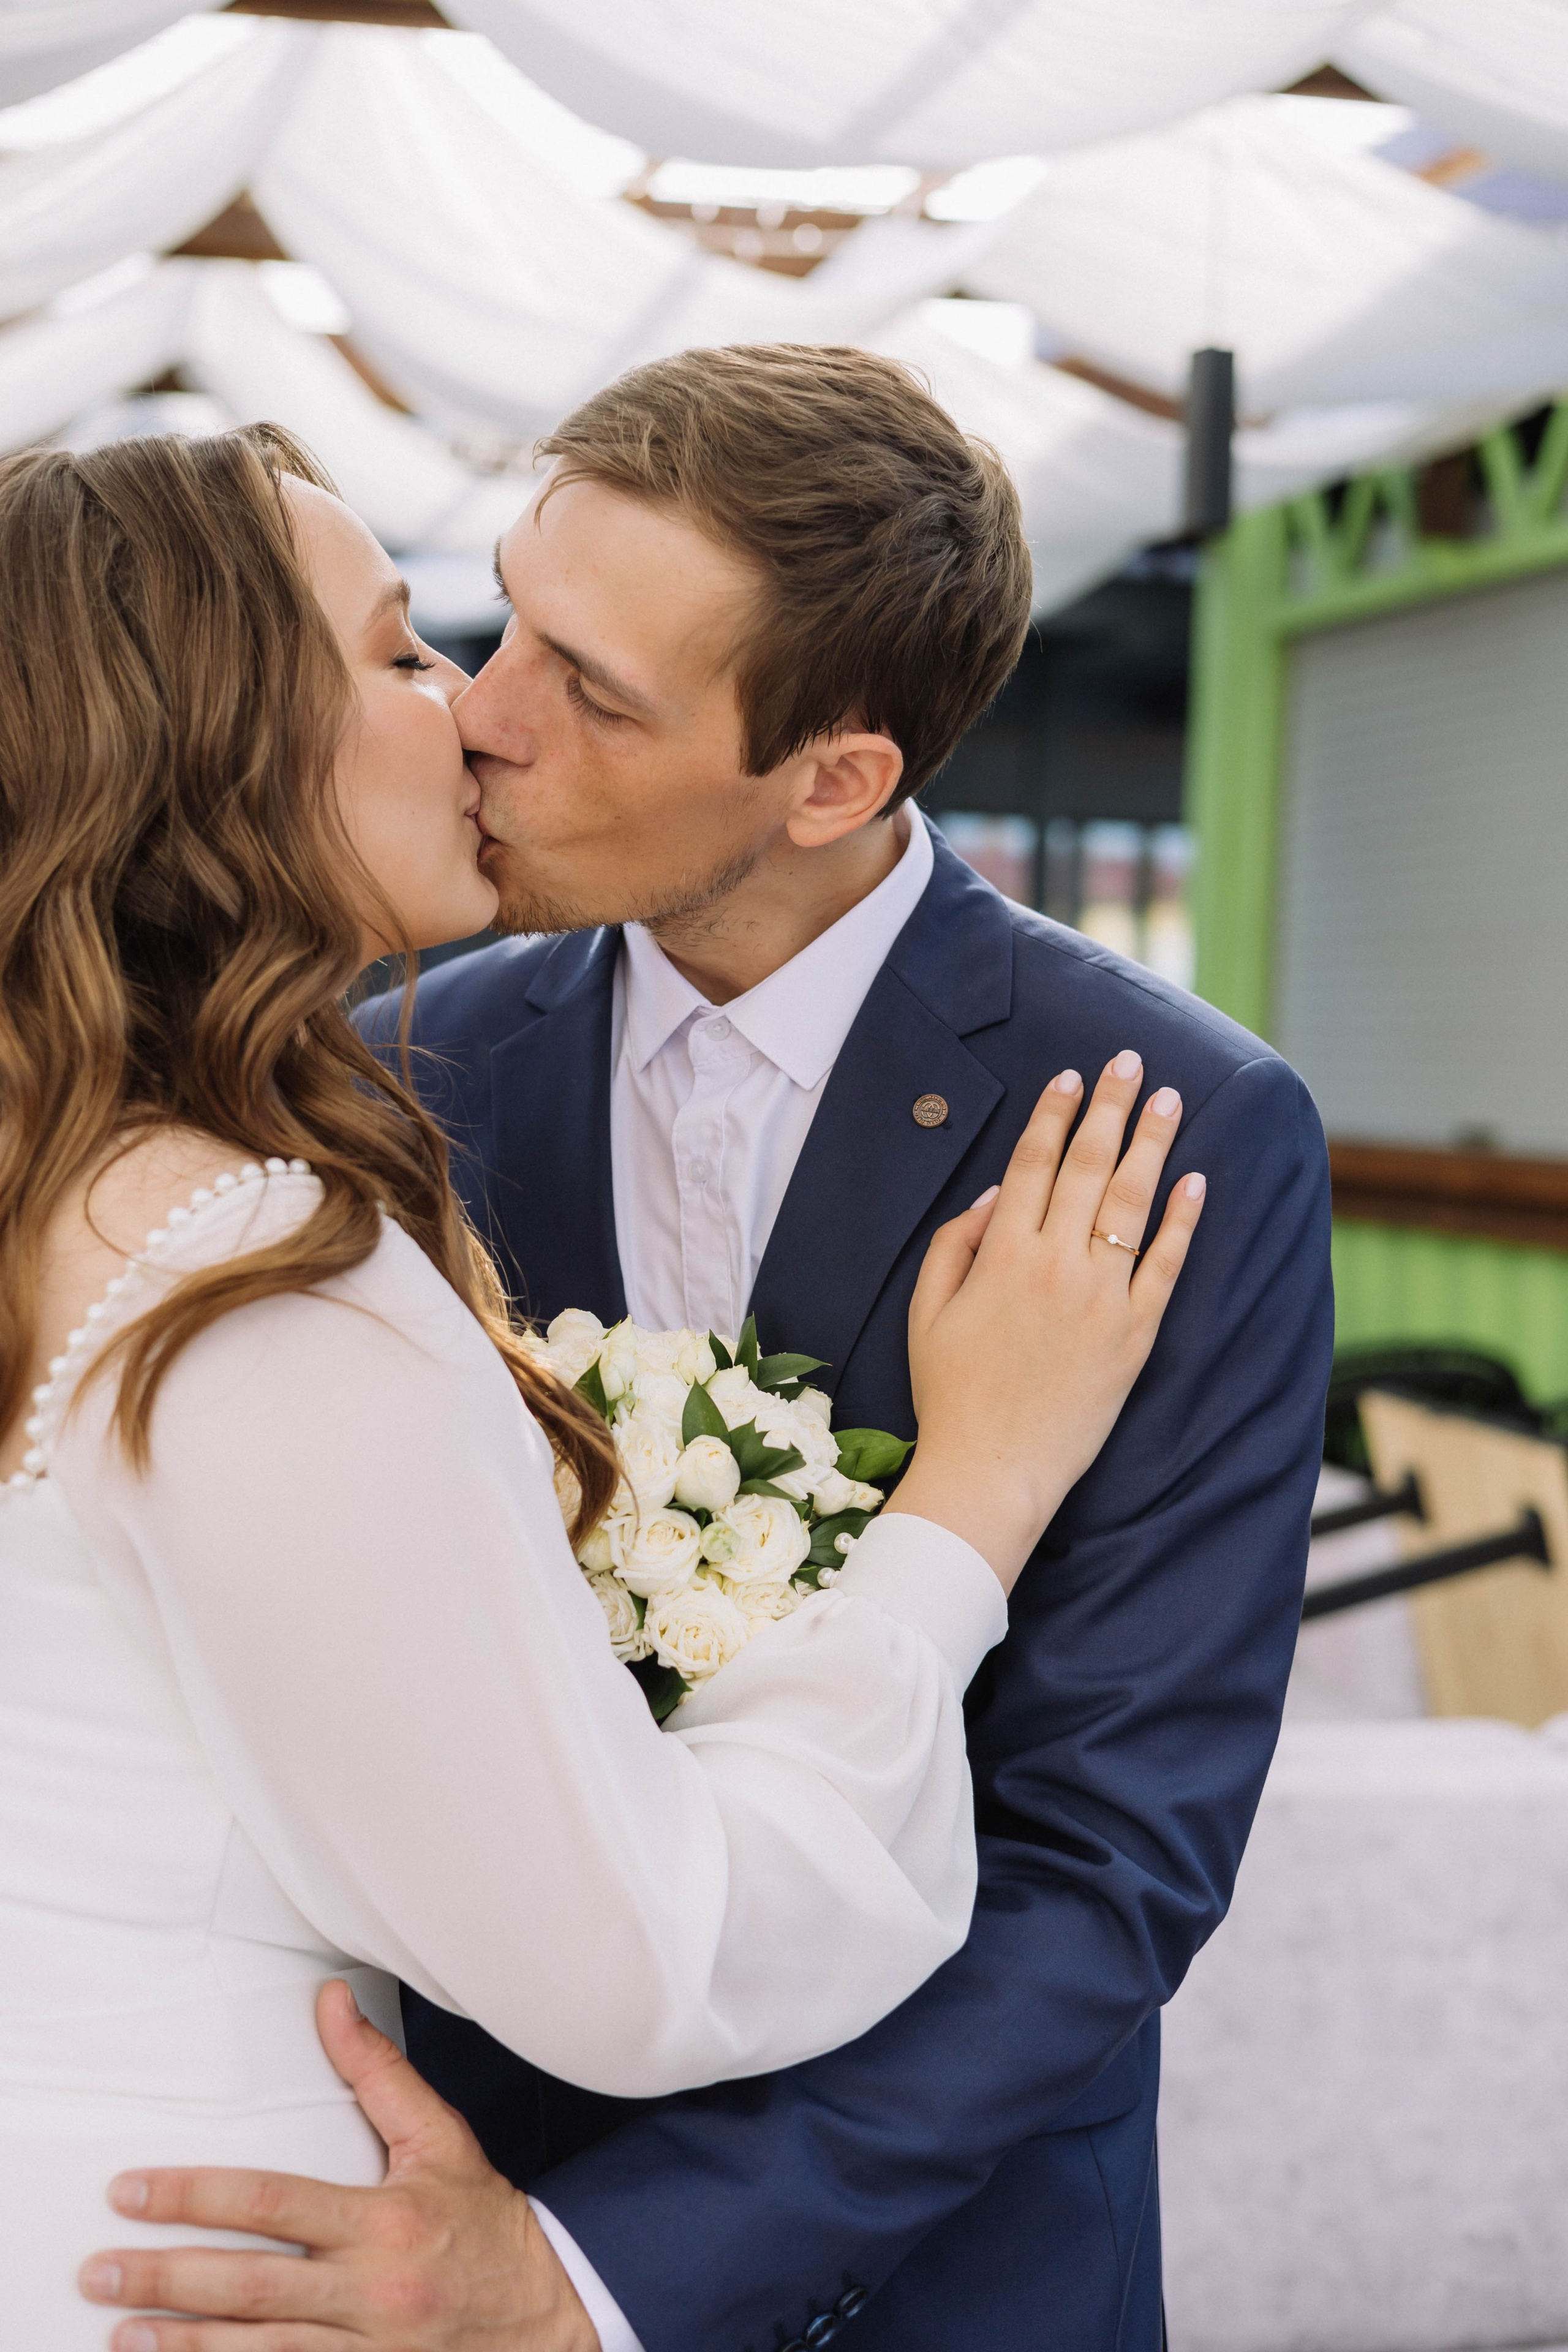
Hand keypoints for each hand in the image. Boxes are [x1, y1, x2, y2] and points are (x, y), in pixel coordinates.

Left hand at [78, 1981, 598, 2351]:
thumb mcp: (440, 2139)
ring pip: (259, 2351)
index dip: (196, 2195)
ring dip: (183, 2344)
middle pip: (250, 2285)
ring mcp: (370, 2351)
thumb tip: (333, 2000)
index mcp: (386, 2219)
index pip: (272, 2202)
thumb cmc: (486, 2224)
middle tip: (100, 2268)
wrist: (551, 2316)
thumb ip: (379, 2073)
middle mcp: (373, 2290)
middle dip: (166, 2276)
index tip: (134, 2191)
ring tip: (122, 2329)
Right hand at [887, 1049, 1203, 1587]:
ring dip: (1152, 1144)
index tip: (1070, 1076)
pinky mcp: (1135, 1334)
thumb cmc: (951, 1395)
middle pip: (1089, 1167)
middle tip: (1130, 1062)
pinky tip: (1196, 1181)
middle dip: (1109, 1107)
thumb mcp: (926, 1313)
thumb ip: (954, 1245)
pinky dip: (1183, 1220)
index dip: (1053, 1115)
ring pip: (1132, 1203)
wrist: (993, 1470)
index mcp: (1001, 1255)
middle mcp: (1054, 1265)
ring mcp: (1101, 1298)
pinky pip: (1166, 1265)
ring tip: (1168, 1100)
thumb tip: (993, 1195)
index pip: (1033, 1164)